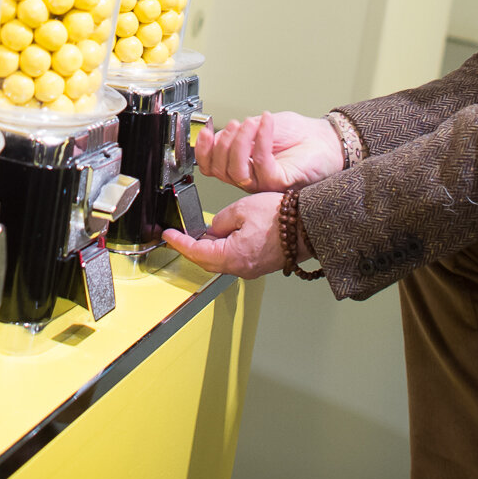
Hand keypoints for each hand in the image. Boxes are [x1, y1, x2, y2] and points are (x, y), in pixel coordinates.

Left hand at [163, 193, 286, 277]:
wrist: (308, 226)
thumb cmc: (281, 218)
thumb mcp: (242, 209)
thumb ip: (221, 220)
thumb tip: (214, 228)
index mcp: (232, 256)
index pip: (196, 252)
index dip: (179, 243)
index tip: (169, 236)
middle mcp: (241, 268)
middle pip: (207, 261)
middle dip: (192, 247)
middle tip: (181, 234)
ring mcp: (251, 268)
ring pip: (221, 261)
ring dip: (209, 248)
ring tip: (204, 231)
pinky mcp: (260, 264)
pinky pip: (235, 259)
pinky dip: (225, 249)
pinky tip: (225, 235)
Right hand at [194, 110, 342, 192]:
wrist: (325, 139)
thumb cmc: (297, 135)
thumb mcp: (258, 128)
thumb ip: (236, 134)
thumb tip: (214, 134)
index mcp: (241, 164)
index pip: (211, 167)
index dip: (202, 151)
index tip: (203, 132)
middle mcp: (249, 177)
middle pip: (220, 170)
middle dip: (224, 142)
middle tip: (238, 124)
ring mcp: (263, 182)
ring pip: (236, 171)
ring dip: (240, 141)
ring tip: (252, 122)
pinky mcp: (278, 182)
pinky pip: (261, 164)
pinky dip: (261, 139)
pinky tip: (266, 122)